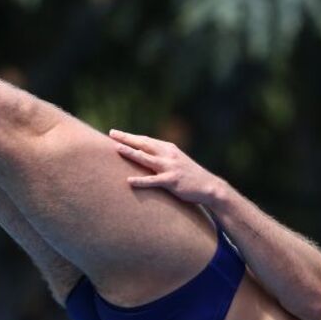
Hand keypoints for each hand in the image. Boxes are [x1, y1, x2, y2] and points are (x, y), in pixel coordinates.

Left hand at [109, 129, 229, 206]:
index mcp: (168, 148)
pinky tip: (129, 180)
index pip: (145, 140)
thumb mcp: (176, 161)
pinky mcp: (172, 181)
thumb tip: (144, 155)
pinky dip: (140, 180)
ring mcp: (170, 167)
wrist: (209, 186)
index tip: (114, 133)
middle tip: (111, 134)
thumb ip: (161, 157)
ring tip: (117, 148)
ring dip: (131, 153)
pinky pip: (153, 181)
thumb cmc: (189, 175)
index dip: (129, 136)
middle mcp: (168, 154)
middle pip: (144, 144)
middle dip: (126, 139)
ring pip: (146, 158)